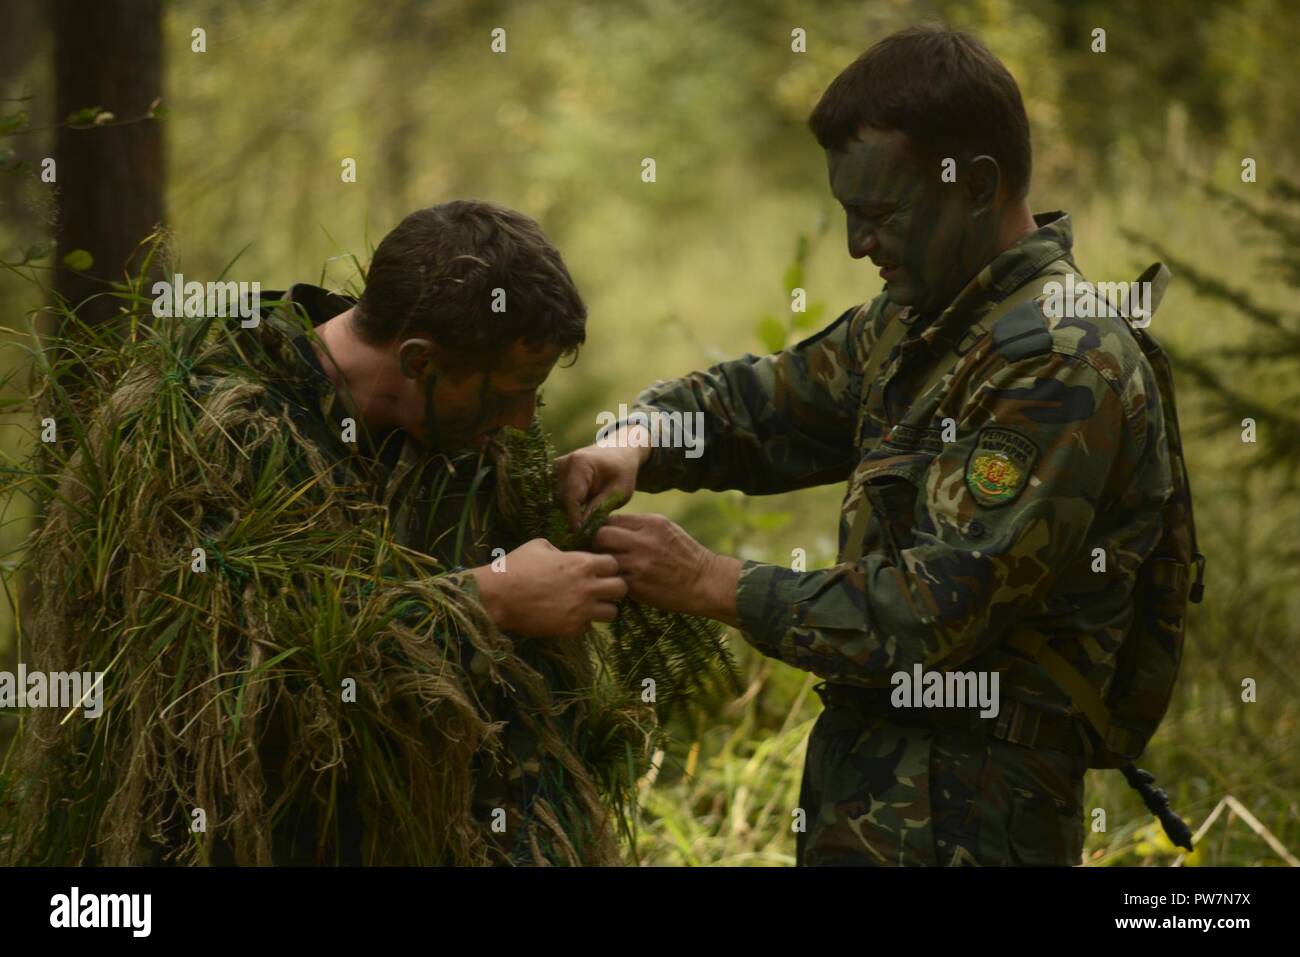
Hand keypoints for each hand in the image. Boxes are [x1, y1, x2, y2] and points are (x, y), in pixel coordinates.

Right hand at [470, 538, 627, 638]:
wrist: (497, 596)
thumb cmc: (515, 566)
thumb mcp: (540, 546)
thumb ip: (562, 550)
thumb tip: (569, 555)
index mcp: (582, 563)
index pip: (614, 564)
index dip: (607, 566)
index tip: (597, 570)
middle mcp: (587, 587)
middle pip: (621, 589)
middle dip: (613, 588)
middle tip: (599, 589)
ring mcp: (581, 610)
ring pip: (612, 613)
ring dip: (602, 609)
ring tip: (588, 606)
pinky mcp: (571, 629)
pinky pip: (589, 628)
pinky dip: (583, 623)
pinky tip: (569, 617)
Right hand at [555, 423, 649, 531]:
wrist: (618, 452)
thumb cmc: (622, 472)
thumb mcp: (618, 492)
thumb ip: (598, 509)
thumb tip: (580, 530)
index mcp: (579, 463)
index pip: (570, 498)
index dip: (573, 520)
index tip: (579, 536)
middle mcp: (561, 464)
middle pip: (559, 501)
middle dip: (569, 518)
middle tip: (582, 535)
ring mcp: (554, 469)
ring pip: (554, 501)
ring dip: (564, 514)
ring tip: (580, 526)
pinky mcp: (552, 475)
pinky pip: (553, 496)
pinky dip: (562, 507)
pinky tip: (575, 515)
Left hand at [592, 513, 741, 624]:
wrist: (706, 582)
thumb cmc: (685, 555)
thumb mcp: (667, 529)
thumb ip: (640, 525)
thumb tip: (609, 525)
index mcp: (652, 522)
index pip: (612, 519)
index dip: (603, 528)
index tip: (604, 538)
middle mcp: (644, 540)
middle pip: (601, 535)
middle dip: (597, 544)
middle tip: (600, 553)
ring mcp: (640, 564)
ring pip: (603, 558)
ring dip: (603, 564)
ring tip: (609, 568)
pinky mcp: (638, 585)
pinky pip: (613, 578)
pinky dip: (614, 579)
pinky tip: (620, 581)